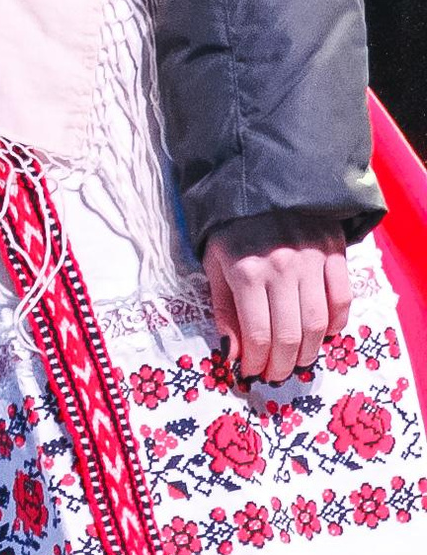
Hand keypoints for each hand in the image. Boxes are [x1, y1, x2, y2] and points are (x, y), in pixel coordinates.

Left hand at [203, 211, 351, 382]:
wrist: (258, 180)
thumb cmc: (229, 228)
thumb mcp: (213, 265)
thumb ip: (224, 310)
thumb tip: (233, 354)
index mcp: (246, 273)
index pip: (258, 335)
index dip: (256, 362)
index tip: (252, 373)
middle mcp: (282, 269)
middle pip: (291, 335)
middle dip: (283, 364)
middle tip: (276, 374)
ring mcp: (312, 261)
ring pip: (318, 323)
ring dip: (309, 351)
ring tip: (297, 361)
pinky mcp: (334, 252)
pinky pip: (342, 298)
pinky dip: (336, 323)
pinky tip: (323, 334)